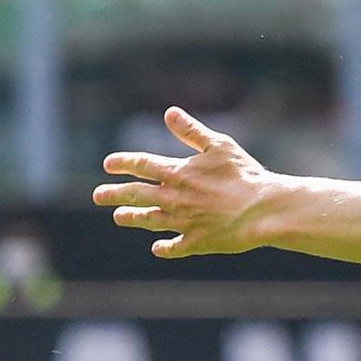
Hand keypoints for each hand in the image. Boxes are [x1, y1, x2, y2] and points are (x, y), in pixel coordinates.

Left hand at [94, 107, 277, 258]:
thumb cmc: (244, 175)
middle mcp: (174, 198)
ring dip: (133, 217)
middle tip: (99, 195)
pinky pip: (175, 246)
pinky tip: (157, 247)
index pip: (142, 165)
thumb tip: (169, 113)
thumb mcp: (219, 146)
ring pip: (150, 220)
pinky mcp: (197, 242)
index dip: (124, 163)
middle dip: (115, 194)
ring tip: (119, 216)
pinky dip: (164, 247)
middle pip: (137, 195)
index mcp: (178, 173)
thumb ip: (192, 131)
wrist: (261, 210)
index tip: (108, 164)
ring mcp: (183, 222)